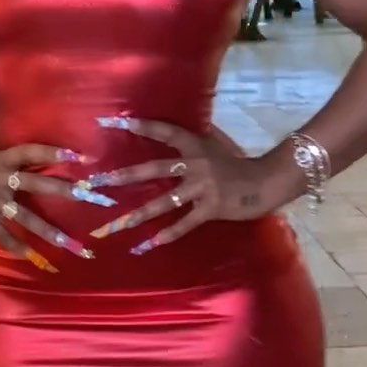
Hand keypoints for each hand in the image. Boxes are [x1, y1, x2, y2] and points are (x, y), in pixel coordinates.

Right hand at [0, 144, 104, 269]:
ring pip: (26, 216)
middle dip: (62, 189)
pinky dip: (15, 246)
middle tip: (86, 196)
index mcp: (2, 160)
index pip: (31, 151)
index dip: (53, 152)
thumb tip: (33, 161)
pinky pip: (4, 234)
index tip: (78, 155)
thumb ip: (10, 162)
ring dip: (47, 230)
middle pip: (37, 182)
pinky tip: (29, 256)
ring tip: (66, 242)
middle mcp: (2, 178)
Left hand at [85, 117, 270, 254]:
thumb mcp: (216, 145)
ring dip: (139, 214)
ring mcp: (202, 187)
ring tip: (118, 224)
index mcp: (196, 146)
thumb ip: (196, 139)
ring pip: (164, 201)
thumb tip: (175, 130)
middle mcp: (195, 164)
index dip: (142, 126)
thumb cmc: (238, 163)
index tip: (116, 121)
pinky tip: (149, 244)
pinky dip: (167, 234)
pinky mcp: (210, 208)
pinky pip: (184, 223)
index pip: (165, 131)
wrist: (265, 182)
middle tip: (100, 181)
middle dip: (125, 176)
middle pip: (154, 169)